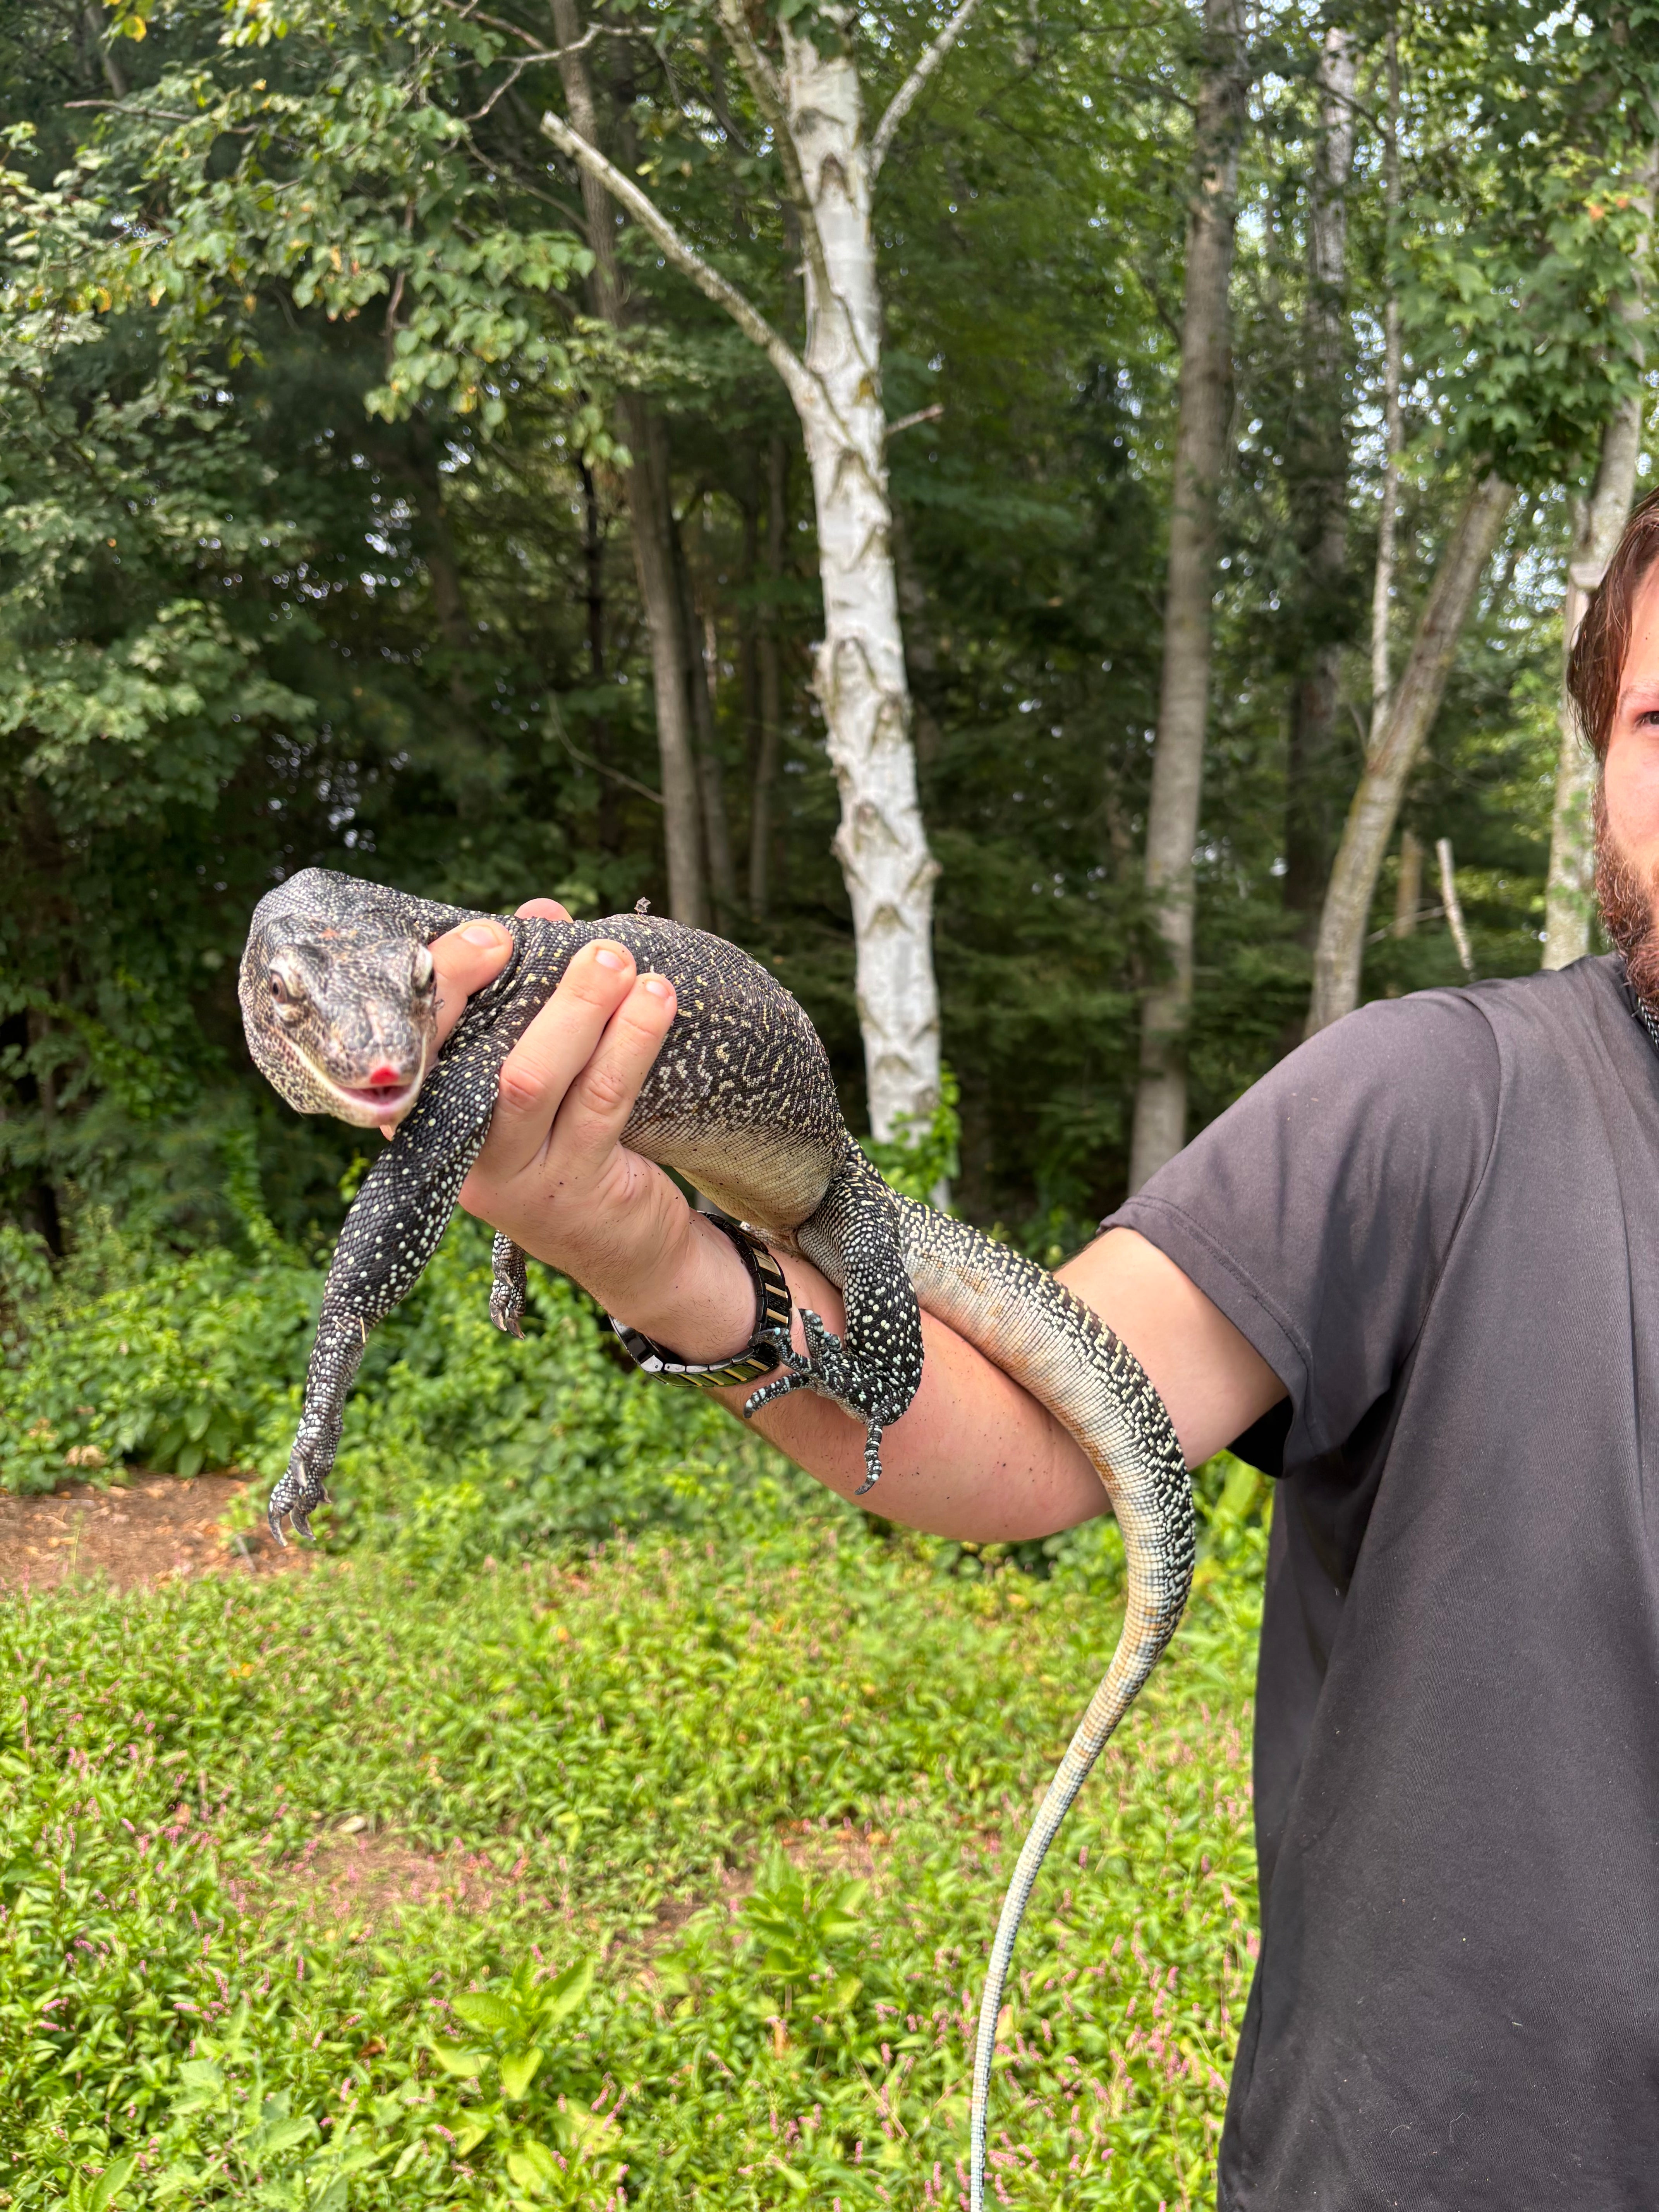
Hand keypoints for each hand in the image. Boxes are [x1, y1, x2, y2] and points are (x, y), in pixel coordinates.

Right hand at [425, 898, 758, 1360]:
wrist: (625, 1248)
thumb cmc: (570, 1140)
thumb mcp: (539, 1074)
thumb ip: (529, 994)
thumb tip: (542, 911)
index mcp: (430, 1111)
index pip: (417, 1040)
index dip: (448, 982)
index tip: (493, 934)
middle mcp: (455, 1149)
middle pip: (472, 1058)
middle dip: (523, 985)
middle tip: (584, 942)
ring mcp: (510, 1178)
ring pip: (535, 1079)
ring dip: (585, 1009)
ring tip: (624, 962)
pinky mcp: (573, 1192)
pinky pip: (601, 1104)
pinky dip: (630, 1044)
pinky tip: (658, 1003)